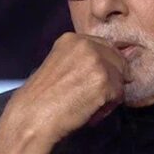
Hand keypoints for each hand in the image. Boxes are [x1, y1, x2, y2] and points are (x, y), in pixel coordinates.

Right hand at [0, 32, 130, 153]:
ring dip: (110, 95)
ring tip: (89, 107)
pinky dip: (107, 108)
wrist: (33, 116)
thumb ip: (81, 60)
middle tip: (94, 97)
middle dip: (112, 79)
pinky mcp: (105, 82)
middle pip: (118, 60)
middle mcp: (87, 45)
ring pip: (120, 79)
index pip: (105, 46)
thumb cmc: (41, 97)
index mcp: (72, 38)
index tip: (98, 80)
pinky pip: (119, 96)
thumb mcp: (59, 65)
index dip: (106, 65)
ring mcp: (97, 63)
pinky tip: (89, 113)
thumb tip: (109, 66)